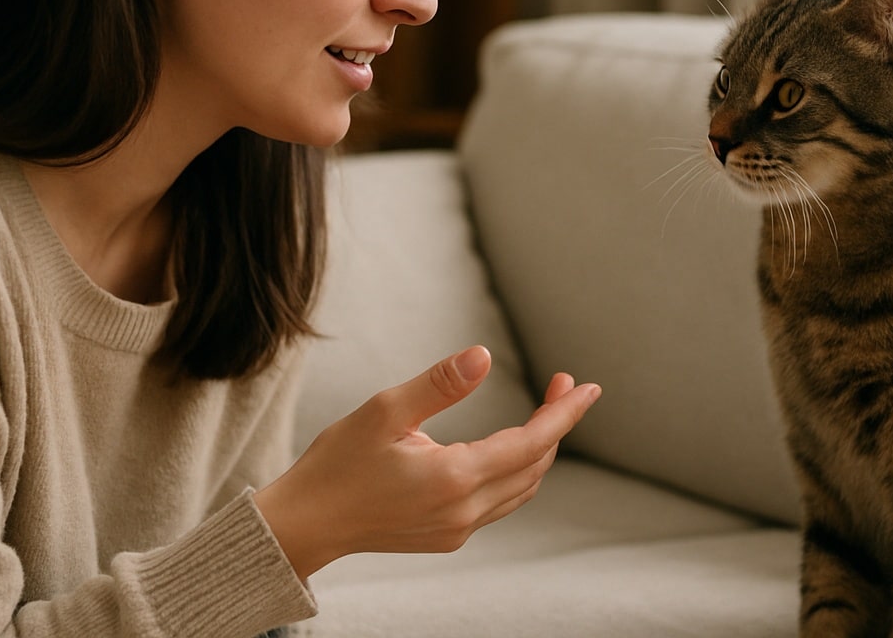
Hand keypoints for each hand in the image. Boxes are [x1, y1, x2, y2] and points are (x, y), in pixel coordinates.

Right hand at [254, 345, 600, 580]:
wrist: (305, 524)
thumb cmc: (338, 463)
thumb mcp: (385, 411)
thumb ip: (439, 384)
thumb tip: (483, 356)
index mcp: (453, 478)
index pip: (531, 443)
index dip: (565, 413)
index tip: (588, 386)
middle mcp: (464, 511)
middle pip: (534, 466)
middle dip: (556, 424)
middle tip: (561, 383)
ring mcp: (457, 529)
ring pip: (521, 488)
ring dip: (539, 449)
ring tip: (545, 409)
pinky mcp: (447, 536)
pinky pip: (500, 503)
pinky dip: (517, 472)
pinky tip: (510, 447)